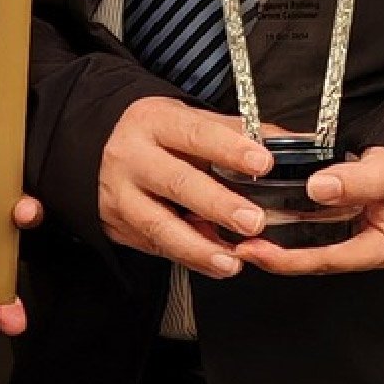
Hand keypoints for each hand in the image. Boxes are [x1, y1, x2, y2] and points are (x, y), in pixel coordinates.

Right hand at [97, 97, 271, 273]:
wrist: (95, 148)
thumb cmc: (155, 135)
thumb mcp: (187, 120)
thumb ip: (235, 132)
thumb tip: (288, 142)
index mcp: (155, 123)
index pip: (196, 134)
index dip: (230, 149)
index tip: (263, 164)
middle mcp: (133, 158)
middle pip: (177, 183)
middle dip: (218, 205)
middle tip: (254, 222)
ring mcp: (122, 195)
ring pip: (159, 225)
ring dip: (200, 247)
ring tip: (232, 262)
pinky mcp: (119, 227)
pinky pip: (156, 246)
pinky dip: (188, 257)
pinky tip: (215, 264)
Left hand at [235, 146, 383, 274]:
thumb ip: (357, 181)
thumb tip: (318, 187)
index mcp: (380, 248)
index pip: (328, 260)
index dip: (289, 259)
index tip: (256, 250)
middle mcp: (361, 247)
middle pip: (312, 258)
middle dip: (275, 255)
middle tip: (238, 245)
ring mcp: (348, 233)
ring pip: (306, 243)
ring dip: (275, 239)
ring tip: (241, 234)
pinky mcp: (337, 217)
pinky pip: (307, 224)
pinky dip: (284, 220)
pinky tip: (261, 214)